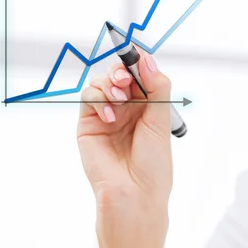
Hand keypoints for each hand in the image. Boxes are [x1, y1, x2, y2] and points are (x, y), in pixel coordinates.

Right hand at [77, 52, 172, 211]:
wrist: (134, 193)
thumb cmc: (153, 163)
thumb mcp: (160, 121)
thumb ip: (156, 88)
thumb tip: (148, 59)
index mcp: (149, 106)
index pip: (141, 74)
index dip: (139, 62)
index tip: (138, 54)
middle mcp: (128, 107)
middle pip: (119, 73)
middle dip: (122, 70)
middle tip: (126, 80)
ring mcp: (107, 114)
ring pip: (101, 81)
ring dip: (109, 84)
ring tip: (119, 101)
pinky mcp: (89, 123)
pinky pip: (87, 97)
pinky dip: (97, 98)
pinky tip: (110, 115)